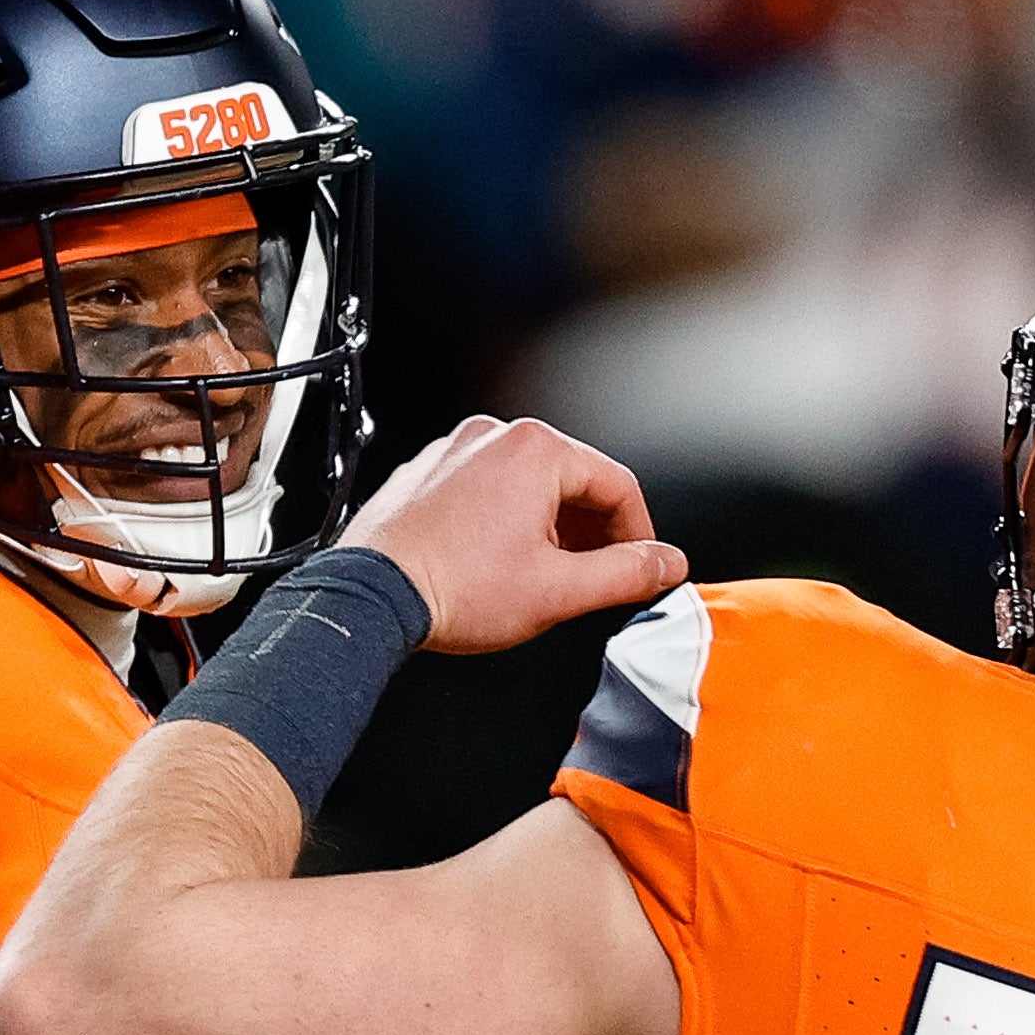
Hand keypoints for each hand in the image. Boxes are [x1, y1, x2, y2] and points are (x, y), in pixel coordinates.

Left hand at [343, 417, 686, 654]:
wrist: (369, 597)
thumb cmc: (451, 589)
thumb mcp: (558, 589)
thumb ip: (625, 574)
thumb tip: (665, 564)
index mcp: (535, 450)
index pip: (617, 485)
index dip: (638, 534)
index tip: (640, 567)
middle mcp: (493, 437)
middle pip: (572, 481)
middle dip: (589, 533)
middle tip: (592, 579)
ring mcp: (454, 451)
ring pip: (527, 486)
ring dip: (547, 529)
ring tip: (540, 577)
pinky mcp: (426, 474)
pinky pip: (484, 491)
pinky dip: (503, 522)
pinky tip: (494, 565)